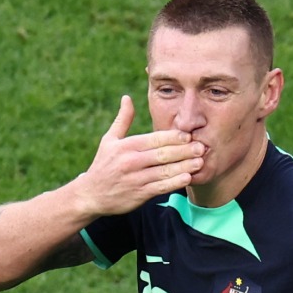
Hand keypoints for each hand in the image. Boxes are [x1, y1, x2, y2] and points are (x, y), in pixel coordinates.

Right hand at [74, 95, 203, 216]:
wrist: (90, 195)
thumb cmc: (103, 165)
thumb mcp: (109, 140)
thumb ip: (122, 120)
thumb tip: (127, 98)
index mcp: (126, 146)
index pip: (155, 139)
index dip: (174, 137)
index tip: (189, 134)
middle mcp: (131, 162)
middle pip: (163, 154)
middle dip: (184, 150)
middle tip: (201, 146)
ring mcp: (136, 179)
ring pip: (164, 171)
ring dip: (184, 166)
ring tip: (200, 162)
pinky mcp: (139, 195)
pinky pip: (160, 188)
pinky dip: (174, 183)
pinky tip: (187, 178)